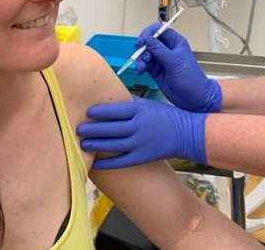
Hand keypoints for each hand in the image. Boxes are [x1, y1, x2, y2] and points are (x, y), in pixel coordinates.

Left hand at [77, 97, 207, 168]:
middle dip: (92, 130)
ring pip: (113, 145)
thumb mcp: (147, 105)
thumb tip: (108, 100)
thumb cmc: (165, 116)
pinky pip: (121, 162)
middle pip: (110, 129)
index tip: (87, 112)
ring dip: (96, 145)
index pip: (114, 111)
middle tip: (78, 129)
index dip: (99, 112)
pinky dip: (107, 163)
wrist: (186, 133)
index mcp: (139, 112)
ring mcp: (140, 144)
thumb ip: (128, 104)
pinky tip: (95, 163)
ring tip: (82, 144)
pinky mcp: (142, 158)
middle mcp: (138, 127)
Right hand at [135, 23, 221, 112]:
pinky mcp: (156, 70)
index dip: (150, 32)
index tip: (143, 40)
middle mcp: (167, 49)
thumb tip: (148, 40)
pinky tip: (140, 71)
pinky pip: (144, 64)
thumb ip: (160, 50)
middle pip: (150, 40)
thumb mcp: (175, 62)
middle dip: (143, 46)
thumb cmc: (191, 79)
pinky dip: (140, 66)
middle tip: (139, 52)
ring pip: (145, 53)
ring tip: (141, 67)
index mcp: (176, 42)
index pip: (160, 29)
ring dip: (140, 58)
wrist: (193, 98)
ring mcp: (161, 60)